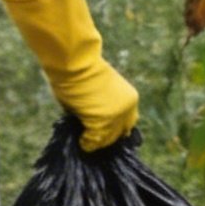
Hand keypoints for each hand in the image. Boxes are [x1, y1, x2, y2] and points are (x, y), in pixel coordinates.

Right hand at [0, 0, 138, 153]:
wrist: (74, 62)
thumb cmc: (80, 70)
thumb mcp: (96, 90)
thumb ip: (99, 107)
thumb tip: (90, 125)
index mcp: (129, 98)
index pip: (126, 123)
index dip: (113, 132)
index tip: (102, 137)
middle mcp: (128, 108)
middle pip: (120, 134)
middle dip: (107, 139)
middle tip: (94, 143)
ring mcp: (116, 117)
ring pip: (108, 140)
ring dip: (96, 143)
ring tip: (85, 143)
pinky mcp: (102, 123)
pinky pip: (95, 141)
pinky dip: (87, 143)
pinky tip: (80, 141)